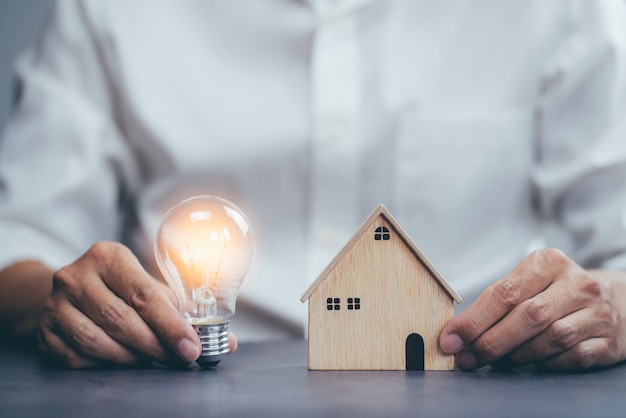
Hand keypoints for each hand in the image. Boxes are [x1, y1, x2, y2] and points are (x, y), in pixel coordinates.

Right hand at [37, 241, 236, 367]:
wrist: (70, 291)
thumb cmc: (121, 289)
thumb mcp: (149, 287)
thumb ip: (184, 311)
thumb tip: (226, 342)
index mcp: (108, 256)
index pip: (143, 294)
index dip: (170, 325)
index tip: (191, 348)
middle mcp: (76, 275)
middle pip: (121, 320)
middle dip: (156, 346)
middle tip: (178, 359)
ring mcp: (54, 304)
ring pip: (97, 341)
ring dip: (132, 358)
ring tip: (153, 361)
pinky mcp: (44, 331)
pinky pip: (77, 357)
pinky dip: (105, 365)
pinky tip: (123, 361)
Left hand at [439, 248, 625, 369]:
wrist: (613, 301)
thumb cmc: (555, 292)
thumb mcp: (528, 283)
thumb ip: (496, 302)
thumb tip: (457, 332)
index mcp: (548, 263)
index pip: (504, 293)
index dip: (474, 320)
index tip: (451, 338)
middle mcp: (576, 284)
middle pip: (527, 316)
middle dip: (490, 342)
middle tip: (467, 358)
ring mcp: (596, 312)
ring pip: (550, 338)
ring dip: (516, 356)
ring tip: (495, 361)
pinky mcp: (608, 340)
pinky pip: (572, 357)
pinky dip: (546, 364)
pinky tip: (530, 365)